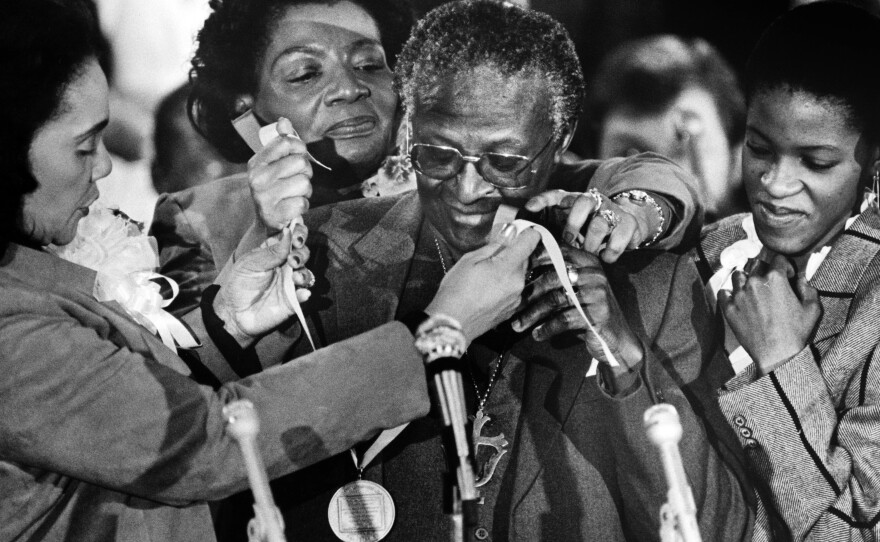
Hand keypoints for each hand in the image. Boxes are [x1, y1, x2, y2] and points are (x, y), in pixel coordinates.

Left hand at [214, 225, 313, 346]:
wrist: (232, 312)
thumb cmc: (239, 282)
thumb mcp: (251, 263)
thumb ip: (271, 251)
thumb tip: (288, 231)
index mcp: (275, 252)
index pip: (293, 237)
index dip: (299, 233)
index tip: (297, 238)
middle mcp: (286, 265)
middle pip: (303, 253)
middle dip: (302, 254)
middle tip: (292, 260)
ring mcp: (290, 283)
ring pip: (307, 274)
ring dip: (305, 274)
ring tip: (296, 278)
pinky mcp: (292, 300)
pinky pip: (304, 294)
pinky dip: (305, 293)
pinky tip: (302, 293)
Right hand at [248, 117, 312, 232]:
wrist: (266, 222)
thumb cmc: (275, 189)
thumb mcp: (273, 164)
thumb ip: (281, 143)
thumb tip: (284, 121)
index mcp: (256, 163)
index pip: (287, 143)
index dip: (299, 148)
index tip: (298, 156)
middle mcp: (257, 178)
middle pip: (300, 162)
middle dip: (305, 172)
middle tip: (296, 180)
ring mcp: (264, 197)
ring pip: (304, 183)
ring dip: (305, 190)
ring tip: (294, 194)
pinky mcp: (275, 214)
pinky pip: (303, 203)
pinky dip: (303, 205)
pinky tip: (292, 207)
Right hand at [426, 224, 540, 343]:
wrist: (452, 324)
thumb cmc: (456, 292)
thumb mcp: (470, 260)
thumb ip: (494, 246)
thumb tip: (509, 233)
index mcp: (508, 267)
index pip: (530, 241)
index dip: (525, 232)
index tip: (517, 231)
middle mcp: (518, 283)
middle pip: (525, 258)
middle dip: (512, 253)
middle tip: (490, 255)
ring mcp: (516, 298)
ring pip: (519, 274)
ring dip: (507, 270)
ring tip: (485, 275)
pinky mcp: (512, 309)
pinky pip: (514, 289)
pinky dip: (504, 285)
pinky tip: (487, 289)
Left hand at [511, 245, 642, 370]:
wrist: (617, 340)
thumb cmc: (589, 313)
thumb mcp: (576, 290)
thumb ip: (557, 277)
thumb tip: (520, 271)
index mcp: (588, 262)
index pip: (558, 252)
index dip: (535, 259)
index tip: (514, 270)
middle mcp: (594, 273)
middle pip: (552, 278)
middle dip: (529, 293)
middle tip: (511, 305)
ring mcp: (597, 293)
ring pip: (555, 299)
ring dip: (533, 314)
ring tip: (517, 325)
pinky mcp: (597, 314)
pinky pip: (564, 319)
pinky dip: (547, 328)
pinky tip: (537, 334)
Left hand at [524, 189, 659, 262]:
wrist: (629, 224)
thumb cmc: (591, 230)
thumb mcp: (573, 229)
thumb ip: (555, 232)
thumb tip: (529, 244)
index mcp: (575, 201)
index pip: (556, 195)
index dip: (543, 200)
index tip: (529, 208)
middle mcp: (594, 202)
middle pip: (583, 202)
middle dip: (574, 223)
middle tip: (569, 241)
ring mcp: (613, 211)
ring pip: (601, 222)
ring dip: (592, 243)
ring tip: (589, 254)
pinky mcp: (629, 224)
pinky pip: (620, 237)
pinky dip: (612, 251)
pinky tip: (606, 257)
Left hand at [718, 254, 821, 375]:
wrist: (776, 354)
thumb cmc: (796, 333)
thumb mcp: (812, 308)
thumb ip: (808, 287)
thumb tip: (801, 278)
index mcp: (776, 279)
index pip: (777, 259)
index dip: (784, 265)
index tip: (786, 275)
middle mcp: (754, 282)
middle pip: (756, 264)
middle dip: (764, 270)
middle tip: (769, 283)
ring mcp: (739, 295)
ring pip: (738, 275)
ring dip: (745, 278)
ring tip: (752, 289)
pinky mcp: (729, 308)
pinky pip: (723, 292)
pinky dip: (729, 293)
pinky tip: (738, 299)